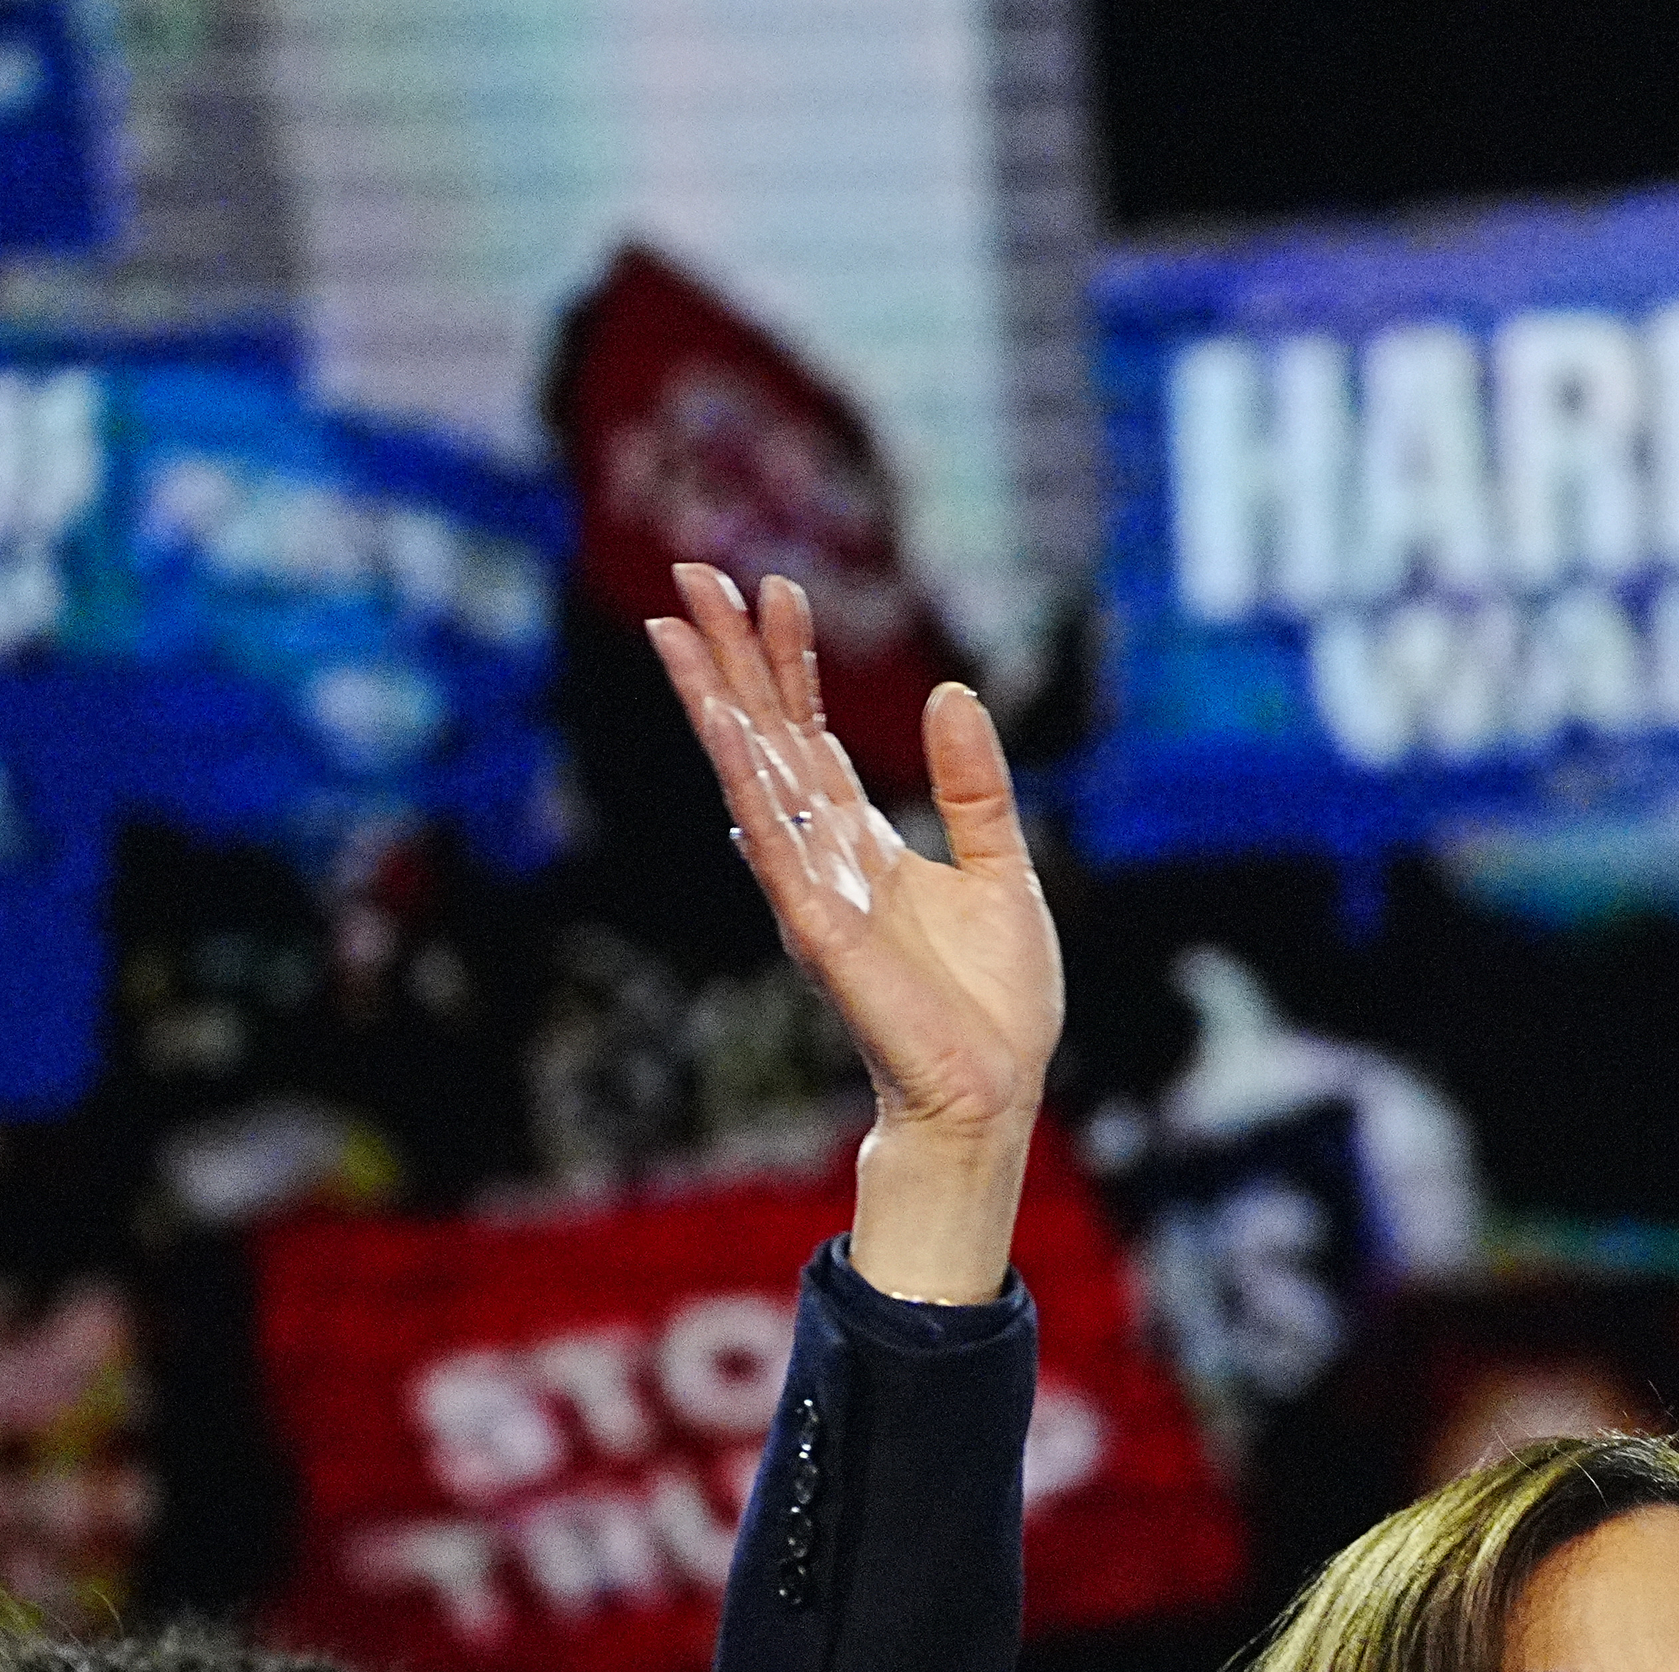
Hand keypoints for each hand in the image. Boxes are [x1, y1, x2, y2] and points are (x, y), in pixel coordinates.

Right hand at [647, 565, 1061, 1303]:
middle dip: (728, 655)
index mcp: (862, 843)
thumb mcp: (1001, 870)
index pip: (809, 733)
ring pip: (753, 774)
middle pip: (764, 735)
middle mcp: (823, 857)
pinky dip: (750, 782)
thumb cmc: (994, 1004)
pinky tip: (725, 724)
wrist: (992, 1092)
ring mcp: (813, 889)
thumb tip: (952, 693)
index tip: (774, 588)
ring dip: (716, 698)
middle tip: (693, 570)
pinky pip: (776, 844)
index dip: (789, 662)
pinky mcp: (820, 930)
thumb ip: (973, 787)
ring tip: (678, 625)